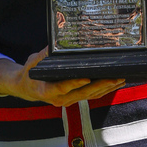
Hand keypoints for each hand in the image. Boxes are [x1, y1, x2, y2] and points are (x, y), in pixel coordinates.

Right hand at [0, 47, 125, 106]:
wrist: (27, 88)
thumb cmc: (29, 73)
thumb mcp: (32, 62)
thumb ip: (42, 55)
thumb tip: (53, 45)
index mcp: (46, 91)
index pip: (62, 88)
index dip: (75, 84)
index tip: (87, 78)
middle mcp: (58, 99)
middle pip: (82, 93)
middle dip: (100, 86)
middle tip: (114, 77)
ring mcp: (67, 101)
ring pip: (89, 96)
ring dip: (105, 88)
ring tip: (119, 79)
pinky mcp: (74, 99)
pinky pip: (90, 96)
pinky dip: (103, 90)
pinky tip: (114, 84)